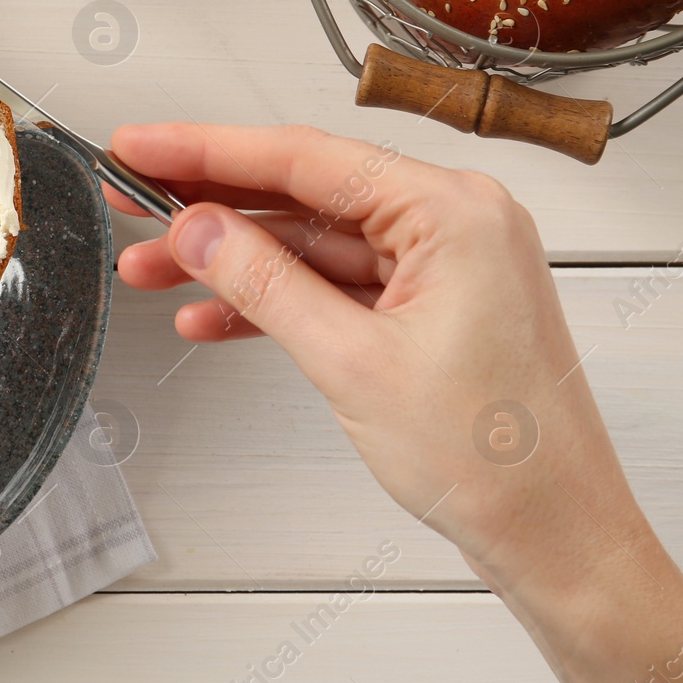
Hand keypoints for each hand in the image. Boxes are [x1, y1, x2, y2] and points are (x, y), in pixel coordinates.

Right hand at [105, 124, 682, 682]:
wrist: (554, 536)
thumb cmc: (494, 459)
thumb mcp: (351, 362)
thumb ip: (265, 283)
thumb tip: (198, 230)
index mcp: (452, 212)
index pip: (304, 159)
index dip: (206, 149)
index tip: (140, 146)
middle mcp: (453, 223)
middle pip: (303, 193)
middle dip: (209, 203)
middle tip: (129, 197)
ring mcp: (443, 265)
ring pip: (310, 242)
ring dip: (230, 259)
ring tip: (150, 269)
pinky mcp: (430, 307)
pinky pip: (334, 284)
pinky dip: (273, 299)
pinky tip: (208, 316)